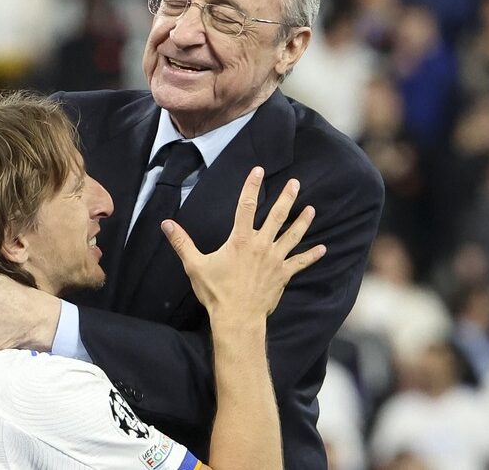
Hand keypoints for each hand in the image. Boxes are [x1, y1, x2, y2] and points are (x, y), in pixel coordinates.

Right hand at [162, 167, 325, 323]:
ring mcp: (275, 260)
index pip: (246, 206)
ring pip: (292, 235)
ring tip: (311, 208)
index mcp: (240, 240)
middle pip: (277, 216)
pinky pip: (300, 263)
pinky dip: (312, 255)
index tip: (259, 170)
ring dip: (302, 221)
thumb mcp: (194, 265)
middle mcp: (261, 245)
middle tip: (295, 183)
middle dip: (287, 197)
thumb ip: (181, 243)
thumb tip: (166, 224)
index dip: (252, 186)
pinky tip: (323, 248)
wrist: (237, 318)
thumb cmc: (216, 292)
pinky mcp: (283, 275)